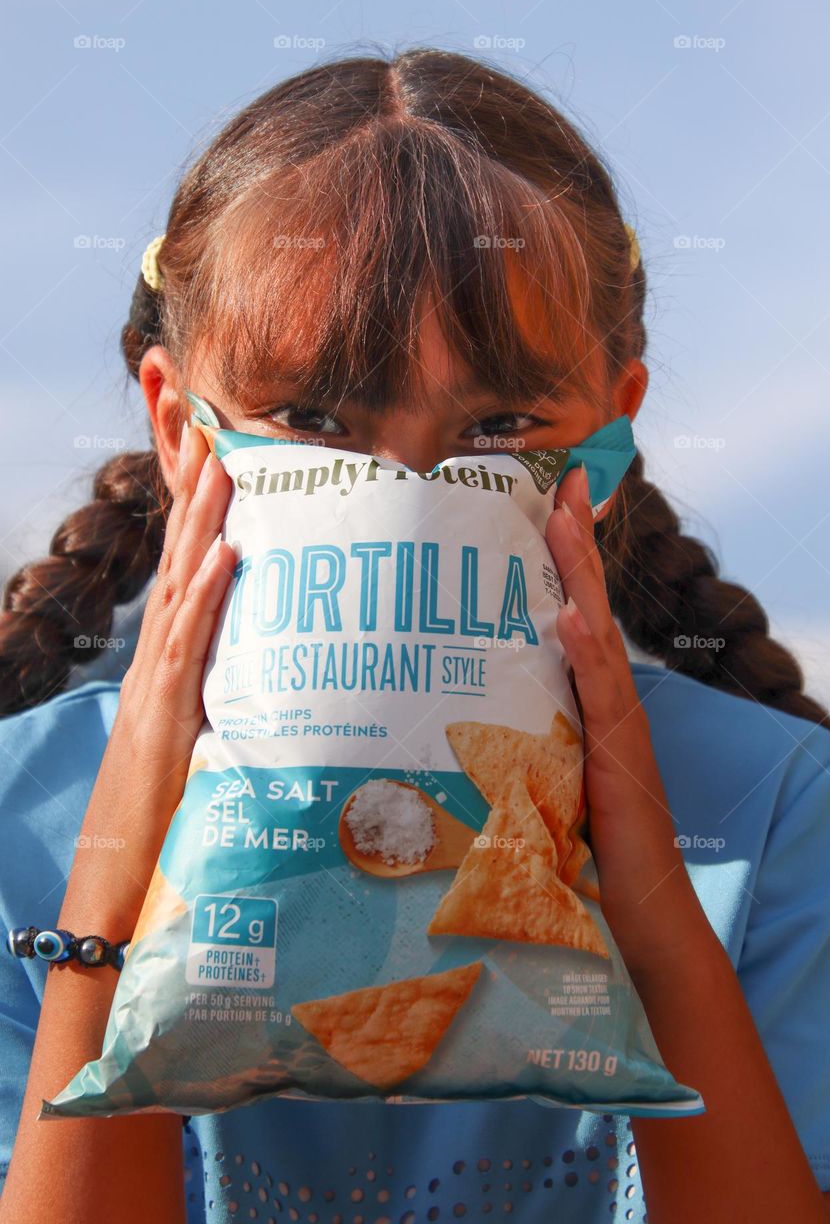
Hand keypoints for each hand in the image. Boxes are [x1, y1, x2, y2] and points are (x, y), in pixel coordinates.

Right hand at [65, 420, 235, 927]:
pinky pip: (188, 640)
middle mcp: (160, 645)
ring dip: (201, 517)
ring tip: (221, 461)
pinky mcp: (167, 705)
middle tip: (206, 415)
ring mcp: (158, 671)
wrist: (124, 851)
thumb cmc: (170, 789)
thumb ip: (230, 676)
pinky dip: (205, 594)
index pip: (186, 553)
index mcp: (172, 642)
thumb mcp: (206, 716)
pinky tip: (224, 553)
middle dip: (190, 481)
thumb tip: (268, 648)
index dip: (195, 496)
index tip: (210, 437)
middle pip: (178, 547)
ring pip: (182, 580)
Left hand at [545, 463, 709, 976]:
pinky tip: (574, 619)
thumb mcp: (545, 762)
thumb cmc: (583, 832)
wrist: (633, 893)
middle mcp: (608, 693)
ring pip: (599, 632)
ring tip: (564, 520)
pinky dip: (590, 654)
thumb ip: (521, 724)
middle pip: (591, 602)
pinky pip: (603, 694)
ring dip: (580, 575)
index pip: (578, 607)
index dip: (568, 555)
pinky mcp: (619, 752)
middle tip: (564, 480)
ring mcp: (618, 719)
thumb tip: (465, 698)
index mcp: (589, 691)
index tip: (553, 498)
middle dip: (576, 539)